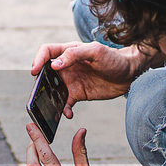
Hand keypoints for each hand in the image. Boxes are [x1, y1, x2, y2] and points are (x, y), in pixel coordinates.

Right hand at [30, 41, 153, 117]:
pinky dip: (63, 110)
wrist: (130, 74)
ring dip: (48, 98)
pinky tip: (68, 114)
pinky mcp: (77, 94)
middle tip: (38, 92)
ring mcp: (71, 81)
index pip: (46, 52)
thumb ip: (74, 55)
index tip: (35, 71)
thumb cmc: (114, 58)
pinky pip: (64, 104)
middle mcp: (66, 66)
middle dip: (39, 82)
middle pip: (45, 72)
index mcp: (68, 51)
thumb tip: (54, 65)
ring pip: (52, 90)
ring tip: (48, 106)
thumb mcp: (95, 52)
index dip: (37, 59)